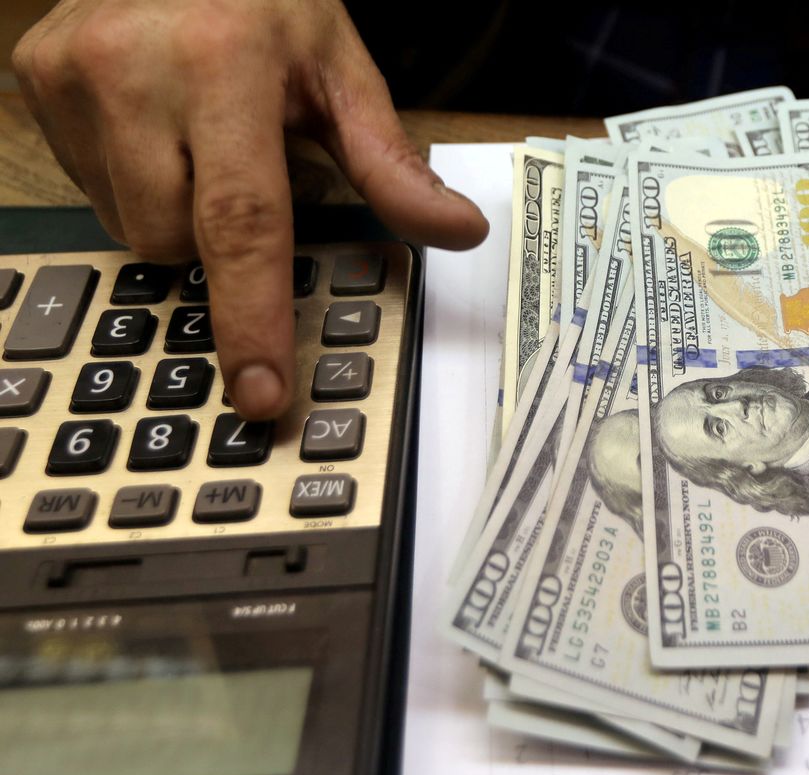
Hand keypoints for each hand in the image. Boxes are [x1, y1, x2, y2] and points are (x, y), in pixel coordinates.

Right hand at [11, 0, 488, 418]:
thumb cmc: (265, 0)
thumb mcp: (340, 68)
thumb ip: (389, 162)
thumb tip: (456, 232)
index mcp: (223, 65)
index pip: (241, 221)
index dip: (253, 317)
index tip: (263, 391)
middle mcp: (133, 70)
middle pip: (176, 241)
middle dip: (219, 242)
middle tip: (246, 174)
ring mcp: (71, 77)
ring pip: (129, 226)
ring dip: (175, 214)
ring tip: (200, 141)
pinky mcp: (35, 80)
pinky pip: (91, 190)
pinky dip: (133, 183)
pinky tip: (157, 131)